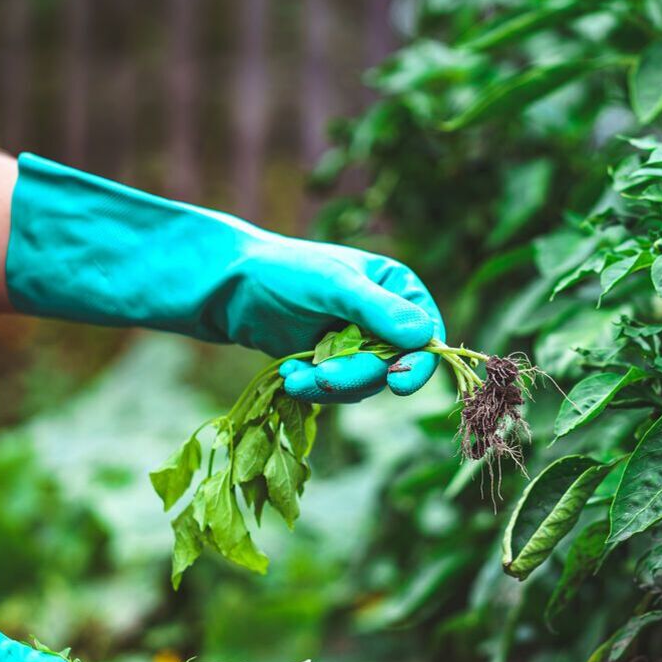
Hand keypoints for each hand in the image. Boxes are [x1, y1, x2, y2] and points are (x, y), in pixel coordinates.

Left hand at [228, 239, 444, 404]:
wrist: (234, 286)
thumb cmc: (286, 271)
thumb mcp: (333, 284)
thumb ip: (376, 309)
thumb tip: (425, 336)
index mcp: (398, 290)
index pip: (427, 335)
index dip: (418, 363)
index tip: (398, 383)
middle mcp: (385, 320)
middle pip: (392, 367)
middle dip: (355, 376)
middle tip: (321, 377)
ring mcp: (359, 345)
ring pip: (363, 384)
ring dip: (330, 386)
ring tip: (294, 376)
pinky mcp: (333, 364)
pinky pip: (337, 390)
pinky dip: (313, 387)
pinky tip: (288, 374)